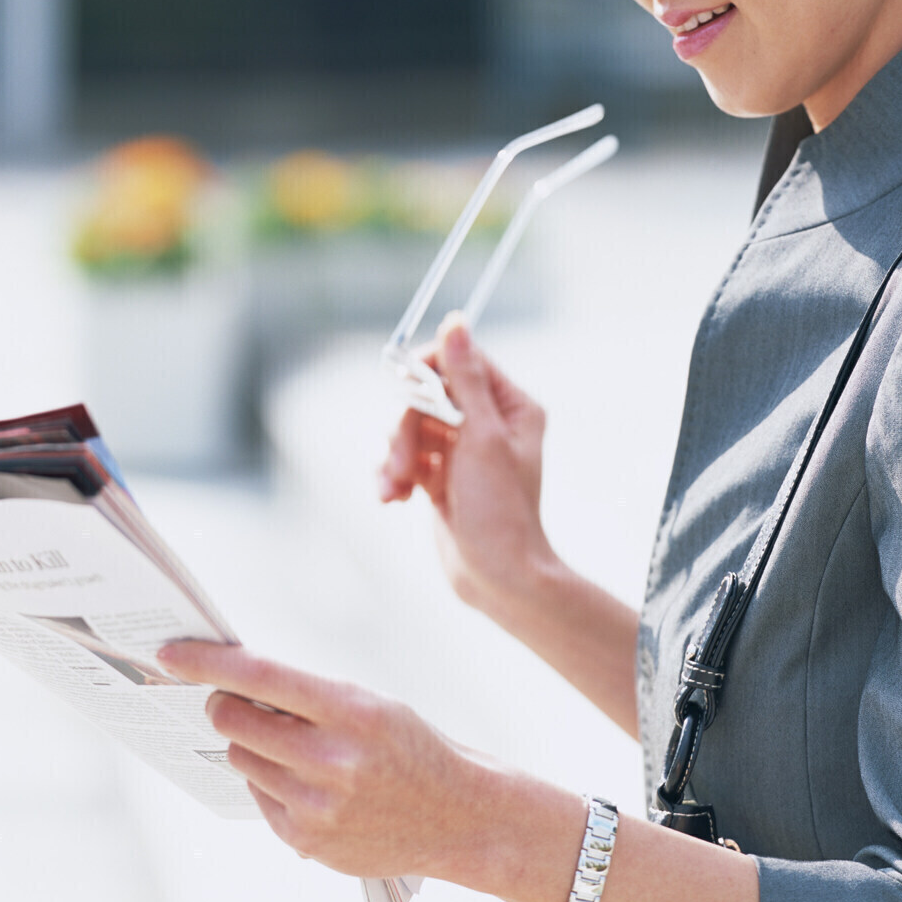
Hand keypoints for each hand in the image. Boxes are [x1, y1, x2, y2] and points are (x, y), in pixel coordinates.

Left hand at [156, 640, 484, 880]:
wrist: (460, 818)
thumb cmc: (412, 748)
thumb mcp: (374, 706)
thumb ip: (310, 698)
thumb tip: (232, 686)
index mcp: (354, 711)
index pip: (263, 677)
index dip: (208, 663)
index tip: (171, 653)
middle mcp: (333, 759)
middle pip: (234, 720)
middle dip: (226, 706)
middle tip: (232, 702)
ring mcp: (317, 805)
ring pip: (240, 759)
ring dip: (252, 747)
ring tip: (296, 750)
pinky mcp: (306, 841)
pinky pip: (258, 796)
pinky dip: (271, 784)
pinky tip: (310, 786)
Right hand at [377, 313, 555, 615]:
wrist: (497, 578)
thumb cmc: (500, 512)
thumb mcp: (482, 438)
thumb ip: (465, 380)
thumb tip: (456, 323)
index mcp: (510, 407)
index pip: (460, 363)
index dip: (425, 374)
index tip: (404, 394)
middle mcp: (488, 424)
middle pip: (427, 396)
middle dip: (404, 429)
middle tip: (399, 463)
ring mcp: (462, 451)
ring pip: (409, 428)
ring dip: (394, 456)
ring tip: (393, 489)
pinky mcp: (440, 477)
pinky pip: (404, 458)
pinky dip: (392, 475)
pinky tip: (391, 498)